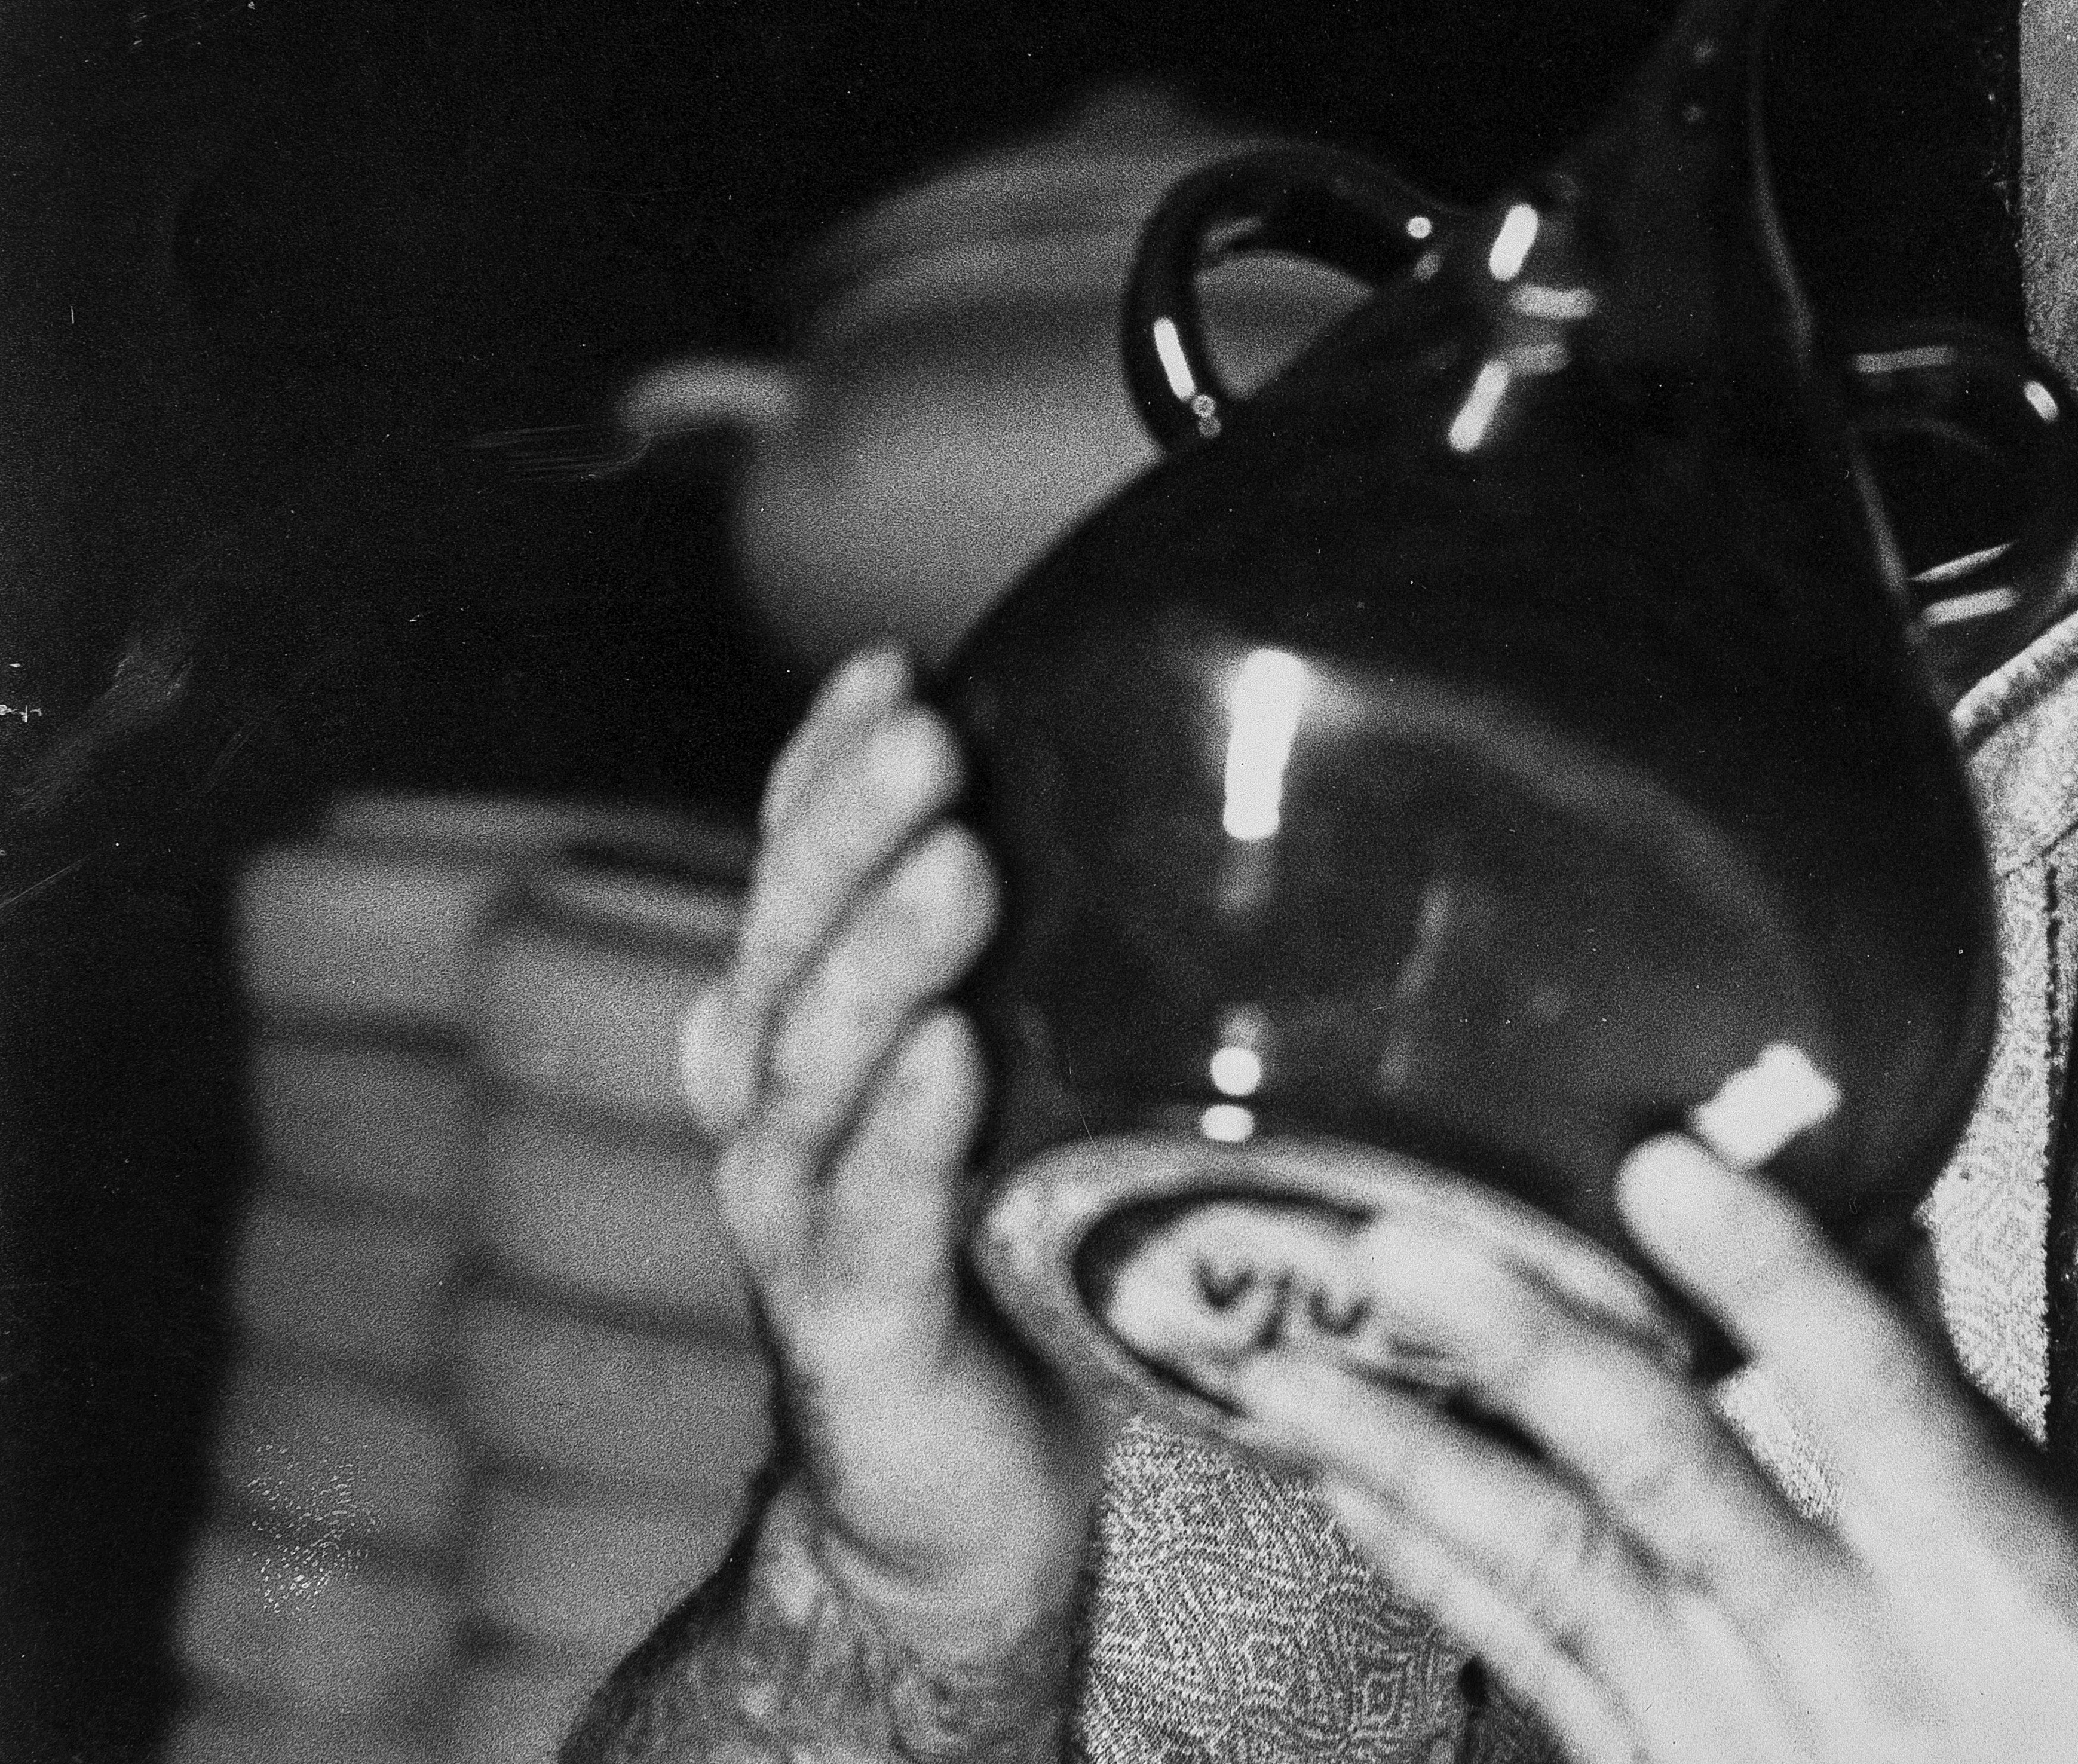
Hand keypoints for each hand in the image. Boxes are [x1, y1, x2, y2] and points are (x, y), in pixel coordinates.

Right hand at [677, 647, 1104, 1659]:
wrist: (954, 1514)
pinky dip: (901, 1133)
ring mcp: (797, 1225)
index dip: (823, 772)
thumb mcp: (1033, 1090)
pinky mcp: (849, 1333)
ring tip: (952, 860)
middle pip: (790, 946)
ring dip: (878, 957)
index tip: (891, 666)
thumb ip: (1055, 975)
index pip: (792, 878)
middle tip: (926, 735)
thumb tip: (1197, 813)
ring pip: (812, 1066)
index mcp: (806, 1044)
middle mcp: (777, 1116)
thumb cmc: (1012, 1268)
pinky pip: (866, 1217)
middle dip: (851, 828)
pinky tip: (946, 1057)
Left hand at [1212, 1135, 2077, 1763]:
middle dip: (1521, 1351)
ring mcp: (1737, 1727)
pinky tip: (1349, 1486)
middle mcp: (1848, 1650)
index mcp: (1994, 1579)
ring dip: (1408, 1458)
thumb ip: (1972, 1413)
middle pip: (1667, 1477)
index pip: (1879, 1398)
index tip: (1671, 1168)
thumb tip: (1889, 1230)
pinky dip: (1434, 1562)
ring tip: (1283, 1367)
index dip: (1773, 1279)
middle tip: (1396, 1250)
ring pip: (1551, 1568)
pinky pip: (1530, 1657)